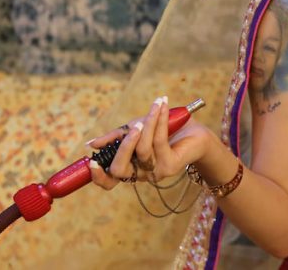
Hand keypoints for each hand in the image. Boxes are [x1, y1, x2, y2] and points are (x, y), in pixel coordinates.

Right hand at [87, 96, 214, 189]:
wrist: (196, 133)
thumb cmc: (164, 130)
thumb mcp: (136, 129)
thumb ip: (117, 136)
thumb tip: (92, 144)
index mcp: (130, 167)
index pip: (109, 182)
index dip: (98, 176)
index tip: (91, 162)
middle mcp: (140, 174)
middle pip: (120, 170)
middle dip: (124, 146)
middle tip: (133, 127)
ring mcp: (155, 172)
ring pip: (142, 150)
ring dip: (148, 124)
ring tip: (155, 105)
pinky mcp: (170, 165)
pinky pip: (159, 141)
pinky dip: (159, 120)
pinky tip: (162, 107)